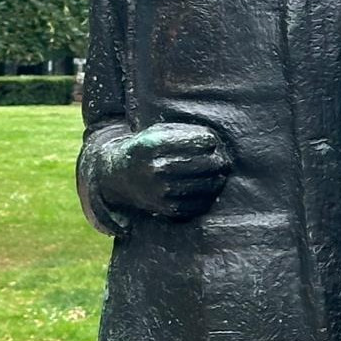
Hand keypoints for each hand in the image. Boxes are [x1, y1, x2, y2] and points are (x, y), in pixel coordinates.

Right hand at [97, 123, 229, 220]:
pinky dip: (210, 195)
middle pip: (210, 164)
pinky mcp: (169, 209)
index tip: (209, 141)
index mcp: (155, 145)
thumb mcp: (158, 131)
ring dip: (219, 177)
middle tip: (221, 157)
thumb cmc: (146, 149)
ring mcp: (163, 192)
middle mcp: (158, 170)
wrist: (119, 177)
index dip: (210, 140)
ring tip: (218, 171)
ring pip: (210, 184)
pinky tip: (208, 186)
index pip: (204, 142)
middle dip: (220, 159)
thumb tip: (216, 143)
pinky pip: (203, 203)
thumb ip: (186, 132)